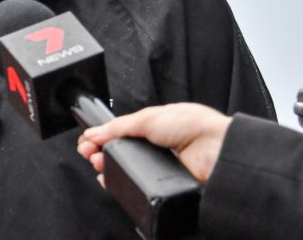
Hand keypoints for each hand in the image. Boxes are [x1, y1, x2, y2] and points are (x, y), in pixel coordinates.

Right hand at [77, 103, 231, 185]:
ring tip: (98, 164)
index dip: (101, 137)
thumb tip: (95, 132)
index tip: (86, 141)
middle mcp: (155, 147)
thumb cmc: (193, 126)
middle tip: (88, 153)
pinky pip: (137, 186)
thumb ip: (119, 126)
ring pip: (125, 170)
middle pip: (118, 152)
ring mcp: (158, 168)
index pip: (120, 133)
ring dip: (107, 167)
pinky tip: (112, 179)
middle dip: (99, 152)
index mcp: (153, 126)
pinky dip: (122, 184)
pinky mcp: (162, 186)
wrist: (216, 150)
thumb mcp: (148, 117)